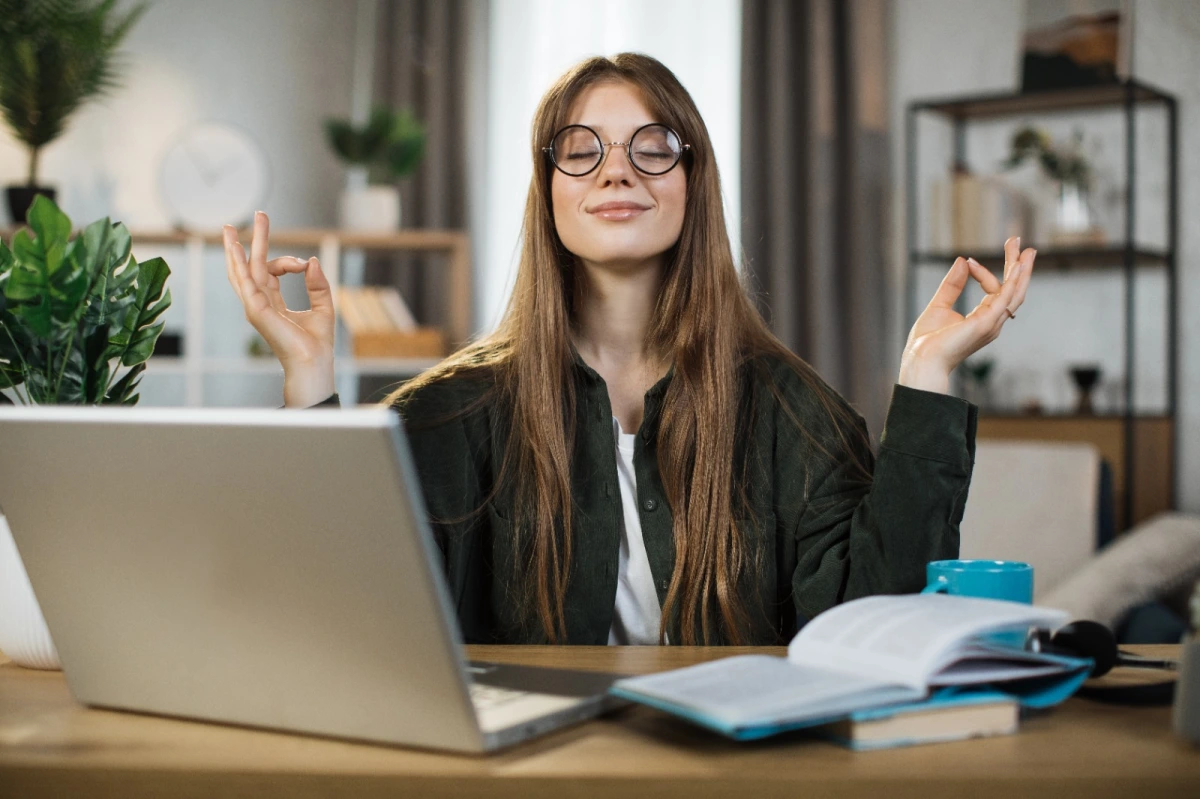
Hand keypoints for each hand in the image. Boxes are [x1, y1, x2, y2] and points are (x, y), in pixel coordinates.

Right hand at [223, 211, 335, 406]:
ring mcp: (255, 307)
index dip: (288, 262)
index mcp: (272, 303)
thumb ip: (318, 284)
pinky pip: (245, 283)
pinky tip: (236, 248)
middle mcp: (260, 304)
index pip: (271, 272)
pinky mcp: (256, 311)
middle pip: (252, 266)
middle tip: (258, 215)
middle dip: (254, 240)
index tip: (304, 264)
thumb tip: (312, 261)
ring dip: (235, 249)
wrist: (313, 364)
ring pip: (241, 272)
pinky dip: (239, 265)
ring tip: (229, 228)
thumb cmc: (317, 344)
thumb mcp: (324, 307)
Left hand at [899, 236, 1035, 394]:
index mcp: (983, 319)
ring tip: (1026, 249)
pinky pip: (1005, 300)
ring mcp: (991, 324)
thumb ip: (952, 285)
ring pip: (1015, 293)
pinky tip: (1018, 267)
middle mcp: (992, 322)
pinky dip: (1012, 282)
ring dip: (1021, 270)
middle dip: (1018, 266)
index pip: (994, 290)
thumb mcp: (940, 305)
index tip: (968, 261)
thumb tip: (962, 261)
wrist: (921, 360)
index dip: (983, 273)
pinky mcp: (985, 324)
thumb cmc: (928, 341)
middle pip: (1012, 290)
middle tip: (1019, 242)